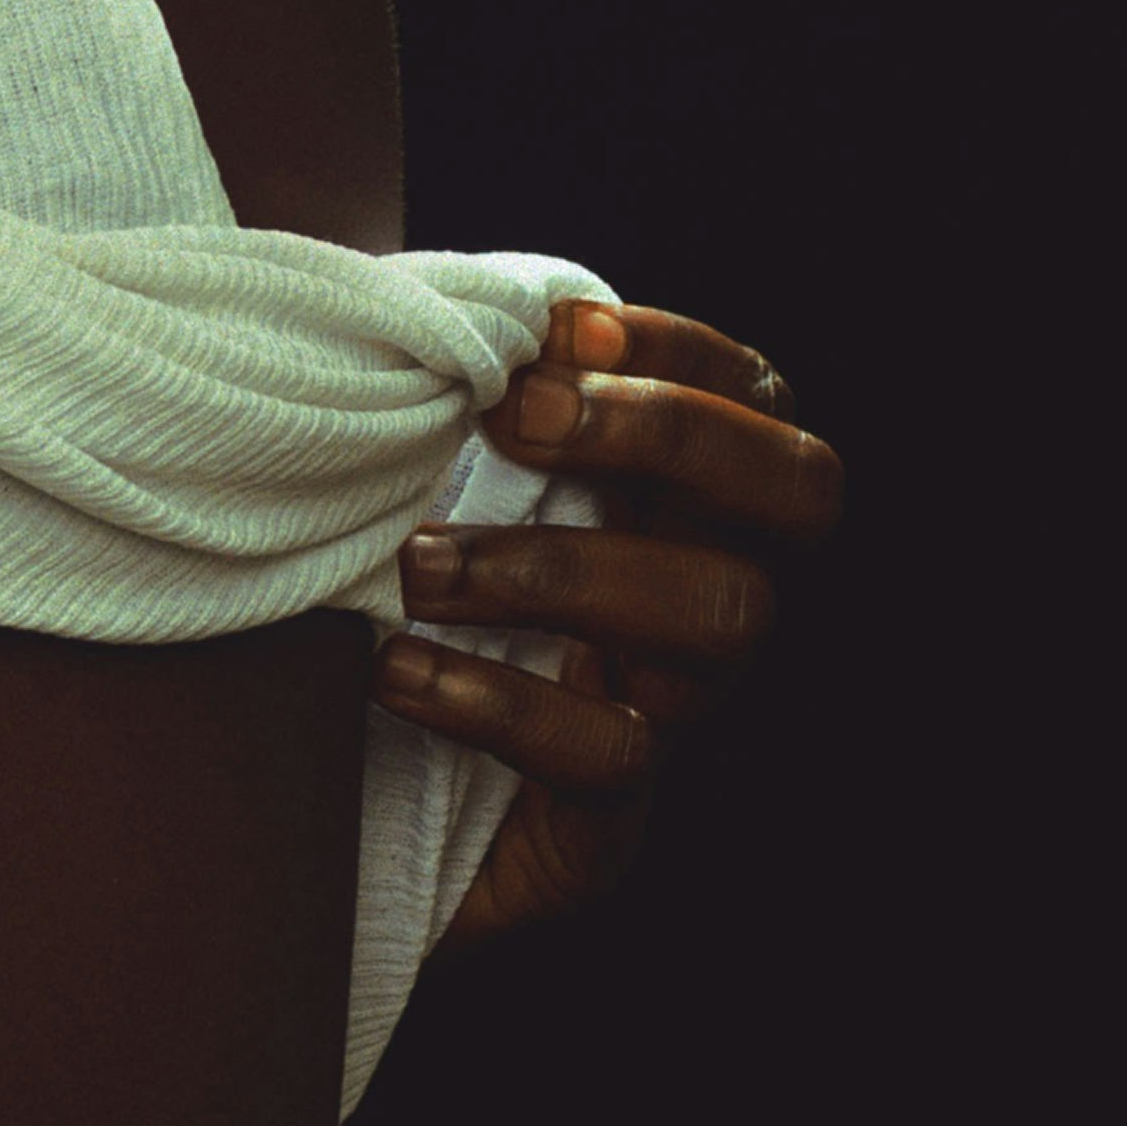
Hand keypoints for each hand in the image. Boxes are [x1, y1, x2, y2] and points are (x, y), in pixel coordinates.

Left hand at [372, 299, 840, 947]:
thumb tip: (437, 305)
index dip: (686, 353)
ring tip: (422, 563)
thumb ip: (454, 400)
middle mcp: (708, 597)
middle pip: (799, 494)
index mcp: (678, 507)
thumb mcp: (419, 490)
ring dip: (565, 564)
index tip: (562, 332)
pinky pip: (613, 754)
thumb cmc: (378, 611)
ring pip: (721, 616)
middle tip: (517, 417)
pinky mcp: (611, 821)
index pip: (761, 402)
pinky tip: (398, 672)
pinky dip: (503, 702)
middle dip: (669, 432)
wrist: (327, 818)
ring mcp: (677, 708)